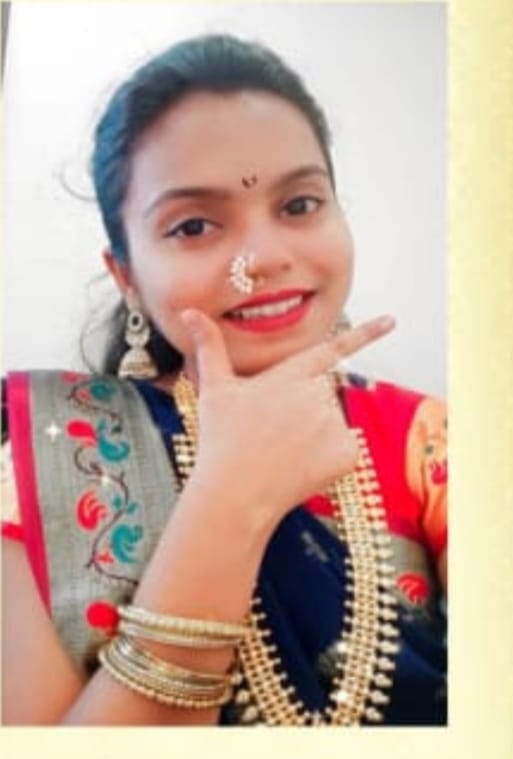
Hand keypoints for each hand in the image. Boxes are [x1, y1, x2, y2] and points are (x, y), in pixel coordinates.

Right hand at [179, 309, 394, 533]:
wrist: (235, 492)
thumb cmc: (222, 440)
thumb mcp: (214, 389)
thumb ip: (209, 346)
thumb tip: (188, 312)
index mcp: (290, 375)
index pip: (332, 348)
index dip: (365, 333)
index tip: (392, 320)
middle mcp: (317, 393)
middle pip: (322, 396)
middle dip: (302, 411)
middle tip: (272, 433)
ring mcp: (334, 424)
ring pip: (332, 424)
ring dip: (314, 436)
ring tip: (281, 452)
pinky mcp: (347, 454)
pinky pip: (345, 451)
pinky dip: (329, 461)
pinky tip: (301, 468)